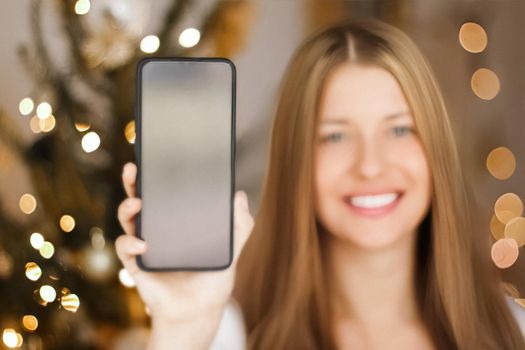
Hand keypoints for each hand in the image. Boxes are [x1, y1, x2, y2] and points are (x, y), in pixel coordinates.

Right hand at [115, 162, 253, 324]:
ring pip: (127, 219)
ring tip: (137, 204)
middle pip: (140, 199)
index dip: (158, 176)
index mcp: (176, 221)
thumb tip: (240, 196)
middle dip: (134, 182)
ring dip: (128, 207)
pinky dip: (129, 242)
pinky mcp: (137, 263)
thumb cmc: (212, 278)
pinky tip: (142, 242)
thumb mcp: (231, 250)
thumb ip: (239, 225)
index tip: (156, 158)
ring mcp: (145, 244)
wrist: (199, 310)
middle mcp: (157, 228)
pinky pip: (125, 248)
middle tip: (135, 169)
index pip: (165, 194)